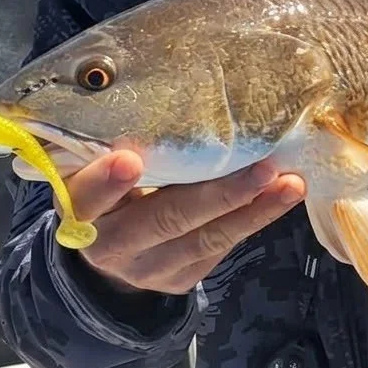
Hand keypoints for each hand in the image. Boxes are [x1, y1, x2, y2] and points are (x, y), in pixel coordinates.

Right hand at [58, 152, 305, 294]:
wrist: (106, 253)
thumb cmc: (102, 186)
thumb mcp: (89, 166)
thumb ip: (108, 141)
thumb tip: (151, 88)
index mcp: (78, 211)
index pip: (86, 198)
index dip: (105, 183)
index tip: (128, 160)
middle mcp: (111, 247)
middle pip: (165, 220)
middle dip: (219, 194)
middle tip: (263, 168)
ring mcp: (150, 269)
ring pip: (205, 239)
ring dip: (253, 209)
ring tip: (290, 184)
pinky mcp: (182, 278)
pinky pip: (221, 247)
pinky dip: (254, 218)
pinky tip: (283, 195)